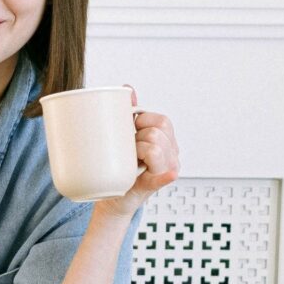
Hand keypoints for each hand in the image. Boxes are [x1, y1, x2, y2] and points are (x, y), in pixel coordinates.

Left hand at [94, 85, 179, 219]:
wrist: (112, 195)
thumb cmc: (121, 163)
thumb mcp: (125, 136)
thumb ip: (129, 112)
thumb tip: (128, 88)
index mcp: (167, 140)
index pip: (162, 121)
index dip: (142, 121)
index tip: (131, 130)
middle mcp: (172, 154)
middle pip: (158, 132)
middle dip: (139, 136)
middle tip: (129, 148)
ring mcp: (167, 170)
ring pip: (155, 148)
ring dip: (137, 150)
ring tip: (130, 159)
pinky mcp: (155, 184)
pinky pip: (164, 176)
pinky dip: (165, 174)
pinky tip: (169, 173)